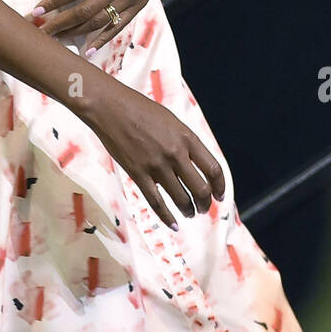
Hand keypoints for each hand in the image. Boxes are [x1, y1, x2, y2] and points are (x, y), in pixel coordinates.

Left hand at [29, 0, 190, 53]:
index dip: (55, 0)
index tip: (38, 10)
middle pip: (85, 9)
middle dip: (61, 22)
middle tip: (42, 31)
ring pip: (100, 21)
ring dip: (76, 32)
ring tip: (58, 38)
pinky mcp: (140, 5)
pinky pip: (119, 25)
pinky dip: (103, 38)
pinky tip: (89, 49)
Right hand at [85, 82, 225, 228]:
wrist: (110, 107)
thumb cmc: (140, 109)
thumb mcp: (171, 121)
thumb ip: (185, 141)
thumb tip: (195, 164)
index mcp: (187, 138)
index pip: (213, 169)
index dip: (220, 186)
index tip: (220, 194)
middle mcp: (175, 153)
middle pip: (200, 188)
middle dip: (205, 203)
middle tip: (204, 207)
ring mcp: (157, 166)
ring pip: (181, 199)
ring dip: (189, 210)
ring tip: (190, 212)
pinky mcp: (138, 174)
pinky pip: (157, 203)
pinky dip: (168, 217)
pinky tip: (174, 224)